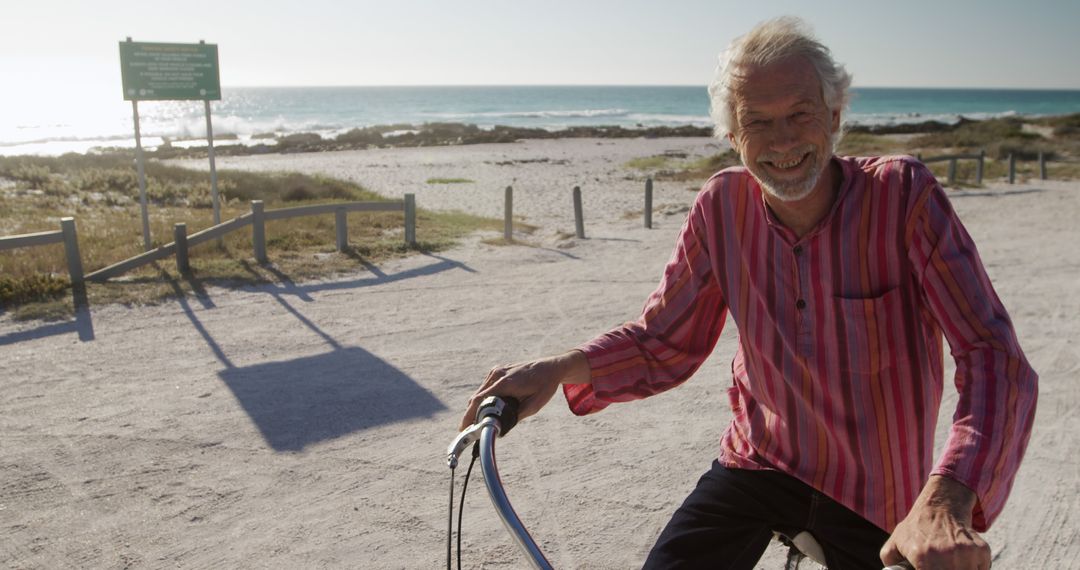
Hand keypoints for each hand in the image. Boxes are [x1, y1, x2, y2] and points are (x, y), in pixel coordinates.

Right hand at [459, 350, 589, 430]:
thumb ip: (516, 417)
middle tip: (468, 430)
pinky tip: (487, 408)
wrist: (551, 367)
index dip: (469, 415)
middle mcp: (498, 374)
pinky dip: (484, 398)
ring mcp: (497, 371)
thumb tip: (501, 429)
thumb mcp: (534, 406)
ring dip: (477, 406)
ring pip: (480, 392)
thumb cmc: (544, 386)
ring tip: (477, 421)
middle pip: (476, 397)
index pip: (479, 400)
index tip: (463, 428)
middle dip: (470, 414)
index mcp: (505, 383)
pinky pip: (486, 386)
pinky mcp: (498, 370)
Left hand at [880, 475, 990, 569]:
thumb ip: (890, 560)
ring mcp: (966, 553)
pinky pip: (983, 569)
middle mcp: (946, 556)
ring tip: (951, 564)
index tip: (929, 569)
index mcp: (924, 558)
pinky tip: (964, 560)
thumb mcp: (896, 541)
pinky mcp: (981, 550)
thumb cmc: (917, 528)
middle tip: (941, 566)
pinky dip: (976, 568)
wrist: (940, 507)